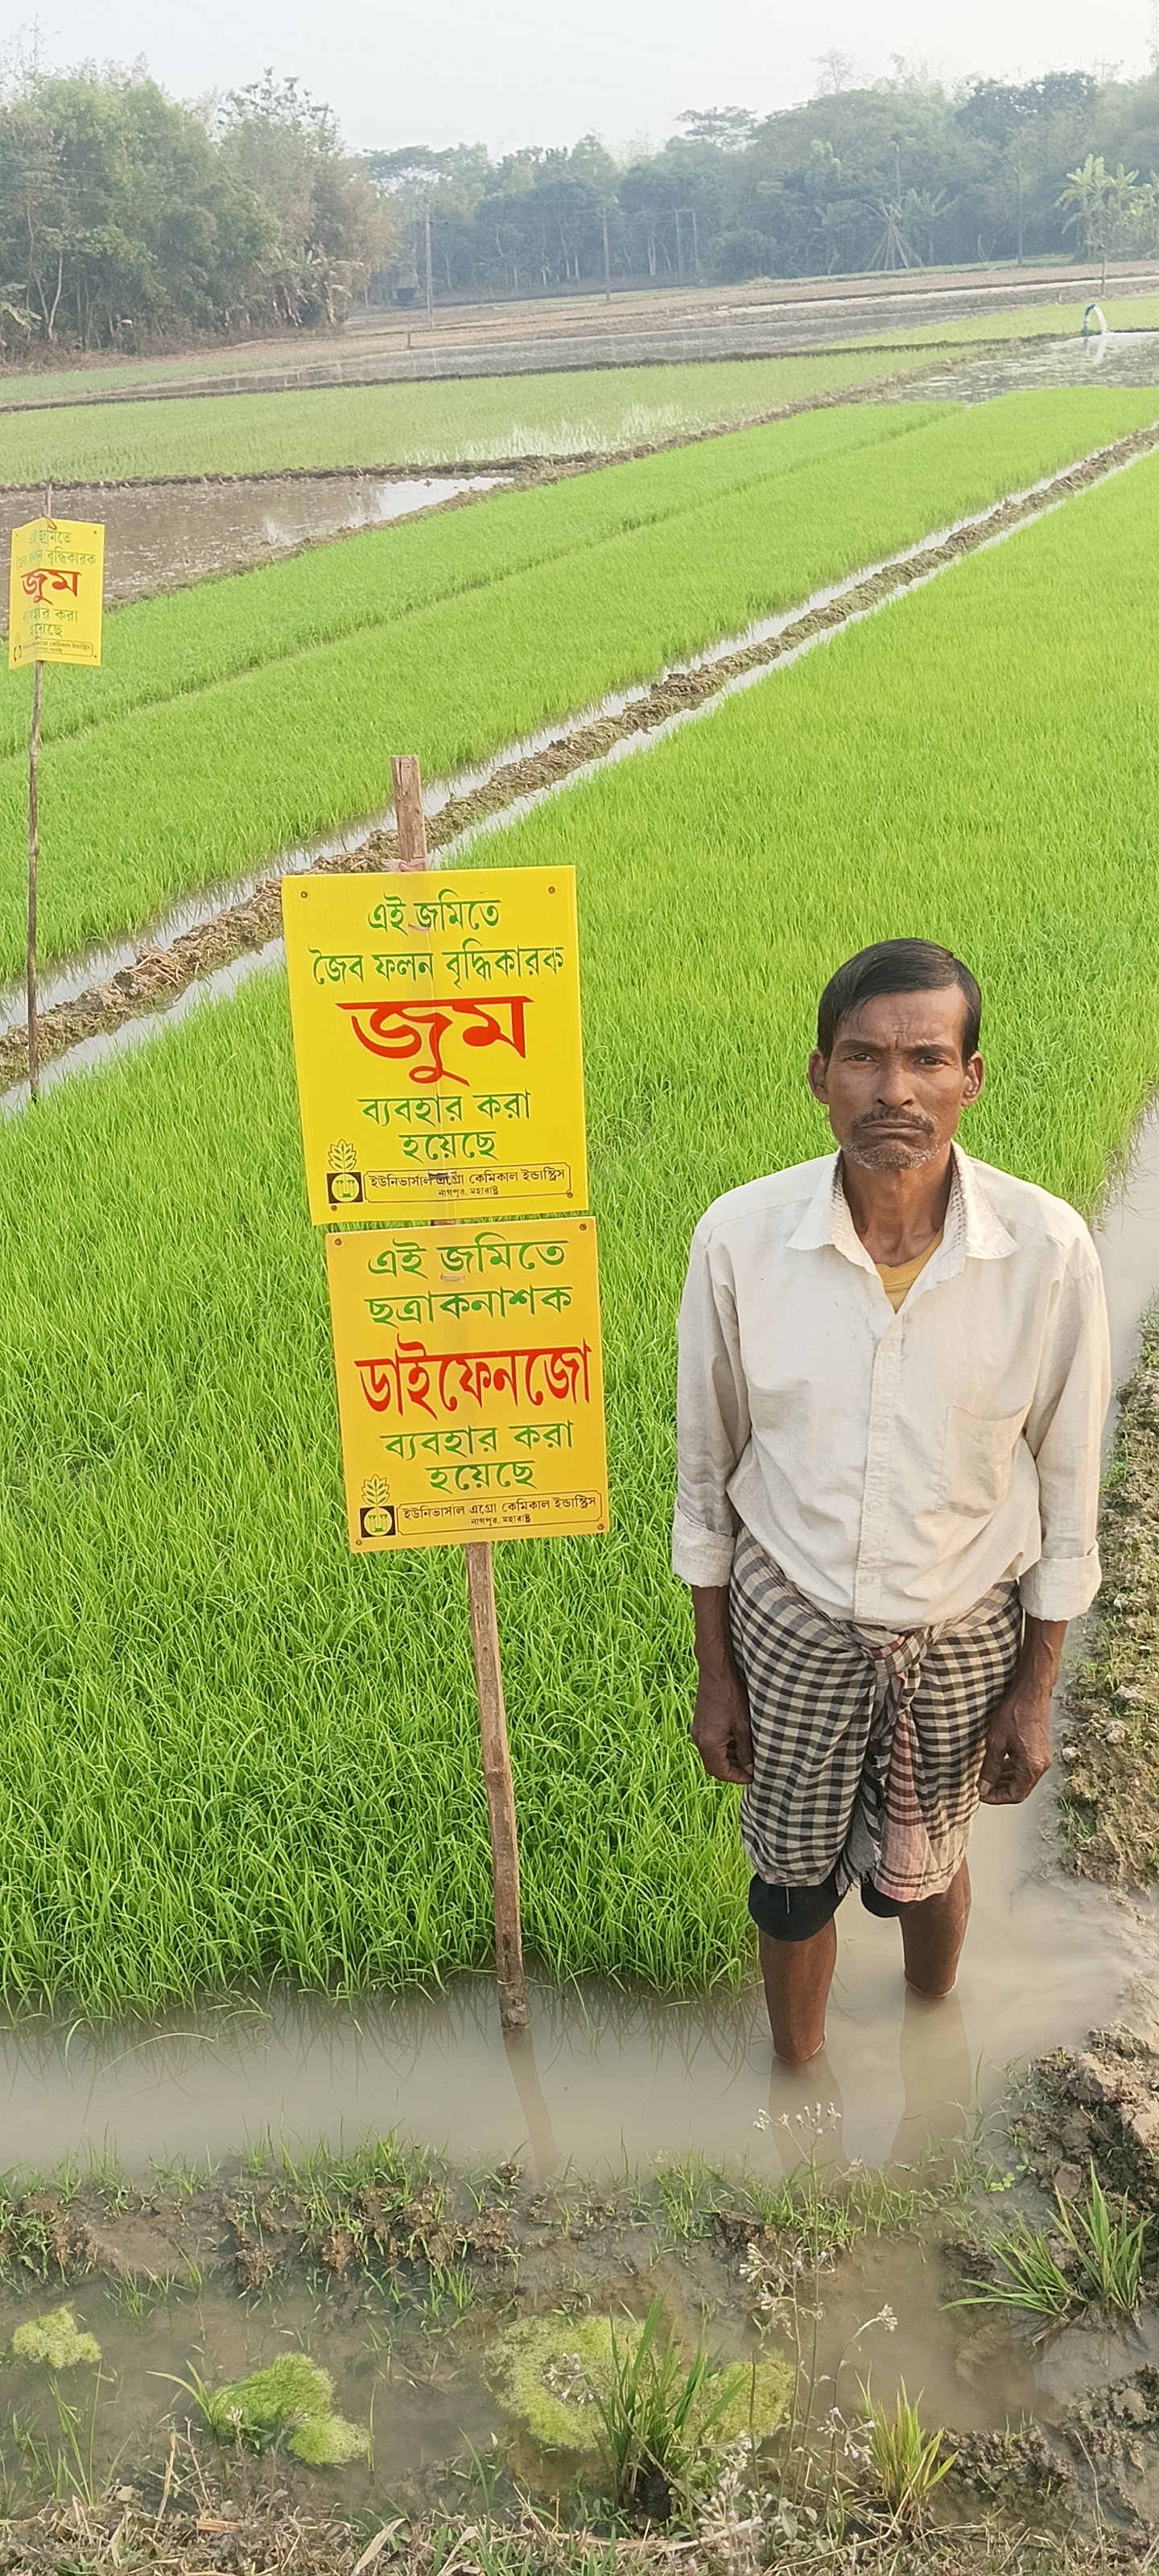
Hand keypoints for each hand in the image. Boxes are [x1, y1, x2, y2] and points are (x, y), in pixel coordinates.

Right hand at [691, 1663, 753, 1784]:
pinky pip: (710, 1745)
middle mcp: (699, 1740)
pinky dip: (724, 1748)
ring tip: (748, 1756)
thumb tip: (750, 1769)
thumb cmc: (731, 1696)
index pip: (721, 1772)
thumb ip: (745, 1751)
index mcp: (709, 1743)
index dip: (738, 1778)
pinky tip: (739, 1742)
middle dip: (733, 1771)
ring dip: (729, 1760)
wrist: (716, 1672)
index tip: (753, 1777)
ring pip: (712, 1756)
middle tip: (752, 1770)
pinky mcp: (700, 1724)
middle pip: (714, 1767)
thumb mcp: (743, 1726)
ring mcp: (697, 1732)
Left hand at [977, 1679, 1052, 1804]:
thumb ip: (990, 1769)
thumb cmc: (1015, 1712)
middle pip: (1021, 1790)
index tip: (981, 1794)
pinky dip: (1013, 1770)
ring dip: (1006, 1780)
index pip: (1015, 1796)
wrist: (1031, 1693)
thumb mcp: (996, 1742)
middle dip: (1000, 1791)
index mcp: (1031, 1767)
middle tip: (982, 1787)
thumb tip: (983, 1788)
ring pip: (1024, 1780)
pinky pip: (1027, 1768)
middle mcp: (1041, 1765)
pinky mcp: (1041, 1750)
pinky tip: (1000, 1764)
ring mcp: (1043, 1758)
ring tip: (988, 1776)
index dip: (996, 1798)